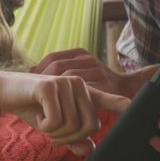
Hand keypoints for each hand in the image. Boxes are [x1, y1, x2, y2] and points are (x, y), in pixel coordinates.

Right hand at [0, 71, 130, 155]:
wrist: (3, 91)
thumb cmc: (31, 107)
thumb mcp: (53, 127)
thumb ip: (72, 138)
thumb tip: (89, 151)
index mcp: (83, 92)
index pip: (108, 100)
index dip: (122, 105)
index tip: (135, 107)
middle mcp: (79, 85)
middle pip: (88, 126)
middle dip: (70, 137)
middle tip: (52, 131)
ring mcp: (66, 84)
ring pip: (71, 125)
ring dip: (54, 132)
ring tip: (42, 118)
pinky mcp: (51, 86)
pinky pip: (56, 121)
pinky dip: (44, 125)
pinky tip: (36, 113)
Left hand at [32, 48, 153, 98]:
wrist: (129, 89)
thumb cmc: (99, 83)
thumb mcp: (81, 71)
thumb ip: (61, 69)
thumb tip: (30, 70)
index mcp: (81, 53)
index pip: (53, 57)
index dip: (40, 68)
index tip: (31, 80)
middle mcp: (89, 59)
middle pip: (58, 66)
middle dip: (44, 79)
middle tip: (36, 93)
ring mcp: (97, 71)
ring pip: (68, 78)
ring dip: (55, 91)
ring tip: (45, 101)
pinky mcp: (105, 86)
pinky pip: (83, 92)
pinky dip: (70, 99)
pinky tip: (60, 107)